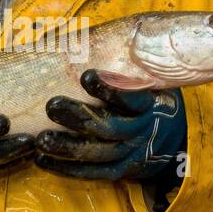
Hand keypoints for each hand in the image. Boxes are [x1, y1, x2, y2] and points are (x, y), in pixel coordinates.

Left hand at [33, 69, 187, 184]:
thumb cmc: (147, 99)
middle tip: (51, 105)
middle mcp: (141, 131)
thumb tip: (81, 38)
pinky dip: (67, 169)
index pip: (132, 98)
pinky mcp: (121, 171)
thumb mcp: (147, 81)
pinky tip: (41, 160)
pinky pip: (93, 173)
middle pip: (109, 127)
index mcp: (149, 105)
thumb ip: (124, 66)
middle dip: (78, 116)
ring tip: (40, 139)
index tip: (85, 75)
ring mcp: (131, 153)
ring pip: (98, 153)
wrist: (172, 138)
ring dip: (67, 147)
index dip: (110, 88)